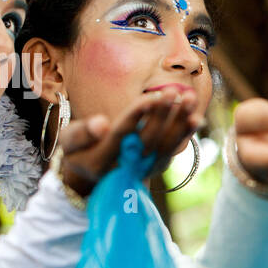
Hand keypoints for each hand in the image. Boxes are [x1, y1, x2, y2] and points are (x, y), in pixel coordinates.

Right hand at [57, 88, 200, 197]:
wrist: (93, 177)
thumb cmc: (79, 151)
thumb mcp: (70, 142)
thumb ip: (82, 133)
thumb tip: (101, 123)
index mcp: (101, 160)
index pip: (122, 134)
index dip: (137, 116)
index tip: (151, 97)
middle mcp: (126, 168)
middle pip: (148, 139)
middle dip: (162, 114)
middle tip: (174, 90)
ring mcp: (143, 169)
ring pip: (165, 146)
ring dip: (179, 123)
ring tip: (190, 98)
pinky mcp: (156, 167)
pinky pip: (172, 150)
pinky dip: (185, 134)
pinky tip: (196, 117)